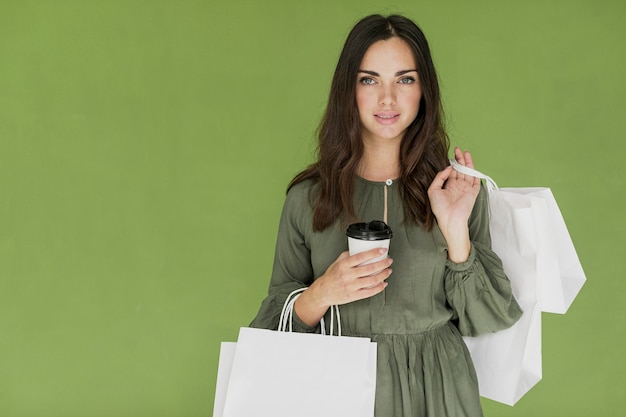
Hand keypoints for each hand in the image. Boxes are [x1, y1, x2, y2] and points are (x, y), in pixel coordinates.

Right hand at [294, 248, 392, 325]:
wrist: (323, 292)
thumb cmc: (331, 276)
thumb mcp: (337, 262)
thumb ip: (348, 256)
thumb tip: (359, 249)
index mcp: (343, 265)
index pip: (361, 257)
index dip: (373, 253)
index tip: (382, 250)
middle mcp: (348, 276)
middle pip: (369, 269)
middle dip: (382, 264)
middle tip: (389, 260)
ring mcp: (351, 287)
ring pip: (372, 280)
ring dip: (383, 275)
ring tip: (388, 270)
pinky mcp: (354, 296)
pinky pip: (370, 292)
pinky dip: (379, 288)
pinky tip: (384, 283)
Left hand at [427, 147, 479, 261]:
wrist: (449, 218)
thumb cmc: (440, 207)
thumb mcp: (433, 189)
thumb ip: (440, 177)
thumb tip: (449, 168)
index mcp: (449, 186)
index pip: (452, 172)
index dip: (452, 164)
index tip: (451, 156)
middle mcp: (458, 186)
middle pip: (460, 170)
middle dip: (459, 159)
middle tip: (458, 149)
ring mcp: (466, 188)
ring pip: (468, 172)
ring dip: (467, 162)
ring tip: (465, 152)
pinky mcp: (473, 192)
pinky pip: (475, 180)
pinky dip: (474, 171)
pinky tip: (470, 163)